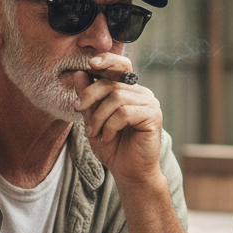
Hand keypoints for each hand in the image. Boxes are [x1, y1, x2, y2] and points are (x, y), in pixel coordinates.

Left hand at [73, 55, 162, 183]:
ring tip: (95, 133)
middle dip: (90, 96)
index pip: (121, 65)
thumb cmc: (113, 147)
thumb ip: (88, 98)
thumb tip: (80, 73)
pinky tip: (108, 137)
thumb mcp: (93, 119)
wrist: (129, 172)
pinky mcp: (153, 116)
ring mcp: (150, 103)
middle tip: (79, 111)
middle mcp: (142, 93)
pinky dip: (110, 126)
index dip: (107, 60)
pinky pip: (124, 113)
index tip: (90, 64)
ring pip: (116, 98)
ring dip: (99, 117)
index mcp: (130, 90)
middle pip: (112, 83)